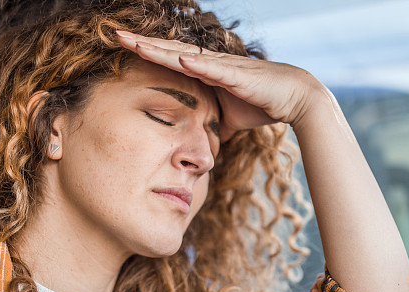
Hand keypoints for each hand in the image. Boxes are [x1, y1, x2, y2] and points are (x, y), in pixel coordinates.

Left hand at [116, 31, 324, 139]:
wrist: (294, 98)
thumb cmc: (263, 104)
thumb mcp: (230, 119)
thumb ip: (213, 124)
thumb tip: (202, 141)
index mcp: (206, 71)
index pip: (169, 58)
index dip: (146, 52)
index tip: (120, 47)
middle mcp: (210, 63)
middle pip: (169, 50)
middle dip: (142, 43)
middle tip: (114, 34)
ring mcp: (223, 66)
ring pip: (184, 55)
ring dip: (159, 49)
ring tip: (135, 42)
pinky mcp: (238, 75)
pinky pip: (213, 68)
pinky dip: (195, 63)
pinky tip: (177, 57)